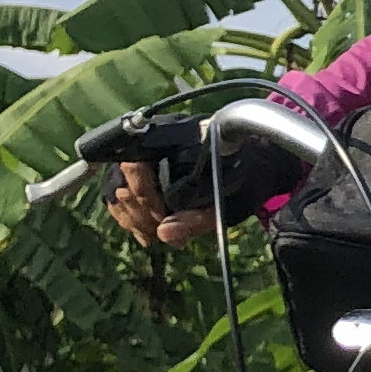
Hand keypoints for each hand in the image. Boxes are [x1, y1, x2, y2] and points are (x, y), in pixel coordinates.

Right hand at [102, 122, 282, 248]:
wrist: (254, 168)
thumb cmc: (246, 180)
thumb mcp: (229, 202)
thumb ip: (198, 219)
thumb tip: (164, 234)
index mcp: (175, 137)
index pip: (134, 160)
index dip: (143, 193)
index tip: (161, 217)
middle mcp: (153, 140)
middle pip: (120, 178)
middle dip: (139, 210)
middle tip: (160, 229)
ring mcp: (142, 156)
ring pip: (116, 189)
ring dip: (133, 217)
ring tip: (155, 234)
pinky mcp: (139, 173)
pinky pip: (118, 196)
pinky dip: (130, 218)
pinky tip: (149, 234)